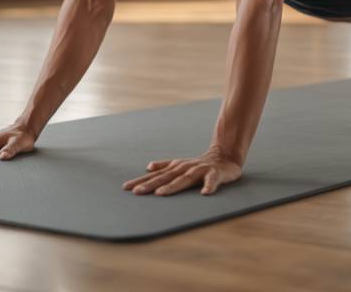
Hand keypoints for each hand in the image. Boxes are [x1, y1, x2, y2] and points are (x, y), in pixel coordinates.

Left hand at [122, 149, 242, 196]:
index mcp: (176, 167)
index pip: (156, 176)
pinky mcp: (215, 174)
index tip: (126, 188)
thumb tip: (148, 167)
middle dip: (151, 185)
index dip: (141, 181)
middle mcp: (185, 168)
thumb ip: (164, 165)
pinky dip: (209, 186)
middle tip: (136, 192)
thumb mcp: (180, 163)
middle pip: (166, 177)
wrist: (224, 156)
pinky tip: (205, 193)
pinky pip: (212, 181)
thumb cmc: (199, 164)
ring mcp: (199, 170)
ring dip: (173, 186)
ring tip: (161, 193)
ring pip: (185, 179)